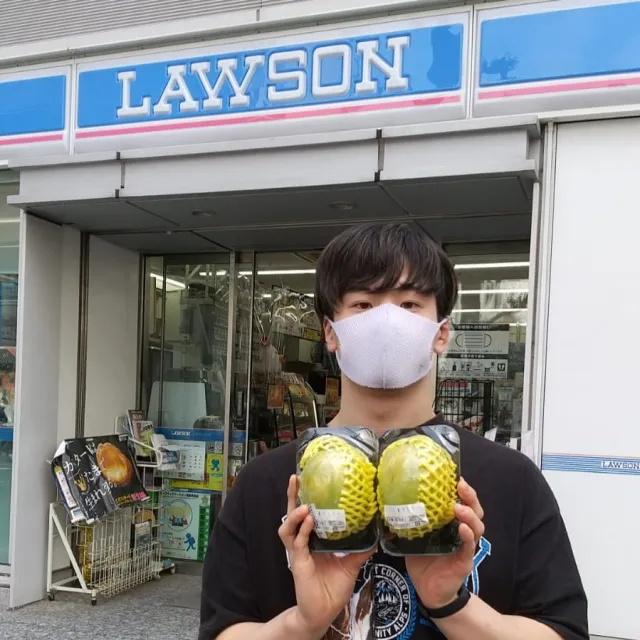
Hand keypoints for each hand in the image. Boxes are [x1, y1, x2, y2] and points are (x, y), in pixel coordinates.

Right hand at [278, 475, 373, 637]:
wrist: (325, 612)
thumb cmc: (334, 589)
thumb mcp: (351, 564)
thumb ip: (361, 549)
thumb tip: (377, 535)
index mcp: (313, 540)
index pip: (306, 514)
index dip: (305, 497)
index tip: (309, 479)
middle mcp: (303, 542)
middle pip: (292, 514)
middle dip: (292, 496)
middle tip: (295, 478)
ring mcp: (299, 552)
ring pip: (288, 527)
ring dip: (295, 514)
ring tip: (305, 505)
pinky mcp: (298, 563)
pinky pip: (298, 543)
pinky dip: (303, 530)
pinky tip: (310, 521)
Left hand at [405, 478, 484, 609]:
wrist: (427, 589)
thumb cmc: (422, 559)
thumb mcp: (413, 536)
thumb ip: (407, 520)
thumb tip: (387, 502)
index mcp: (450, 522)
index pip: (462, 501)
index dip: (461, 489)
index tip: (455, 476)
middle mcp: (462, 531)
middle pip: (474, 510)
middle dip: (470, 496)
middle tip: (460, 485)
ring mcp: (465, 546)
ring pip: (477, 527)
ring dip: (469, 515)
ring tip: (458, 507)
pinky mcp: (464, 561)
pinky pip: (469, 547)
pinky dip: (468, 536)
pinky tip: (463, 529)